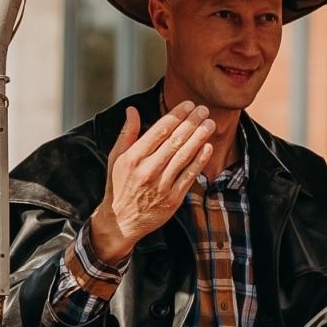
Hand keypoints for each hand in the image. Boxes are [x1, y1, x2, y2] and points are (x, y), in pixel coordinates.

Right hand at [89, 101, 214, 261]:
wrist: (121, 221)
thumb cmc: (119, 185)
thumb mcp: (116, 158)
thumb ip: (127, 134)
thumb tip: (132, 110)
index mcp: (134, 157)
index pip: (159, 131)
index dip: (176, 116)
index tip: (189, 105)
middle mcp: (148, 170)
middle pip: (175, 141)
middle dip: (191, 123)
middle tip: (204, 109)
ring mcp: (162, 185)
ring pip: (184, 156)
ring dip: (199, 138)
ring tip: (209, 124)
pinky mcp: (173, 199)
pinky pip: (189, 176)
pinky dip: (199, 161)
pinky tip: (207, 147)